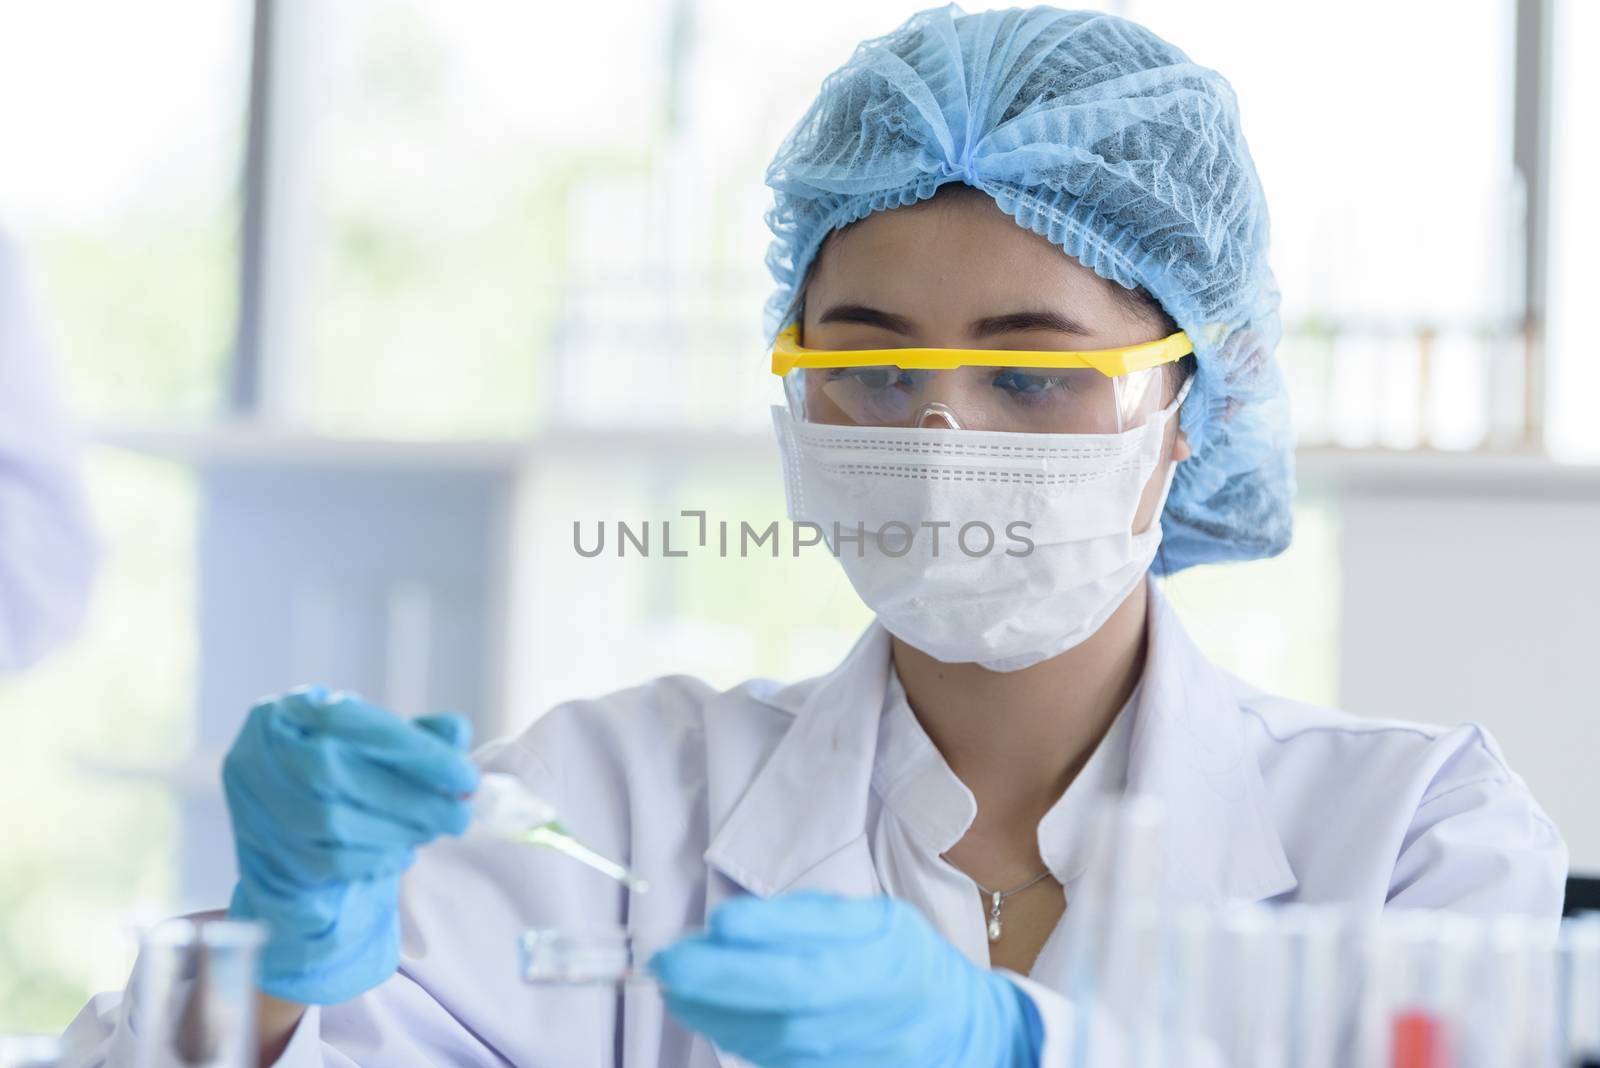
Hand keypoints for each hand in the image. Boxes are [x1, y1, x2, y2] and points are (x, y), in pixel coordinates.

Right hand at [222, 686, 477, 1004]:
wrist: (293, 823)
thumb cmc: (348, 772)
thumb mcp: (380, 744)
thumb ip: (421, 734)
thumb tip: (457, 733)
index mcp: (288, 712)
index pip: (349, 722)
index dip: (412, 749)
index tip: (465, 775)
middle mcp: (259, 754)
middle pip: (337, 775)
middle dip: (412, 799)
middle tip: (460, 814)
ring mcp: (253, 805)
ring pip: (331, 823)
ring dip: (397, 831)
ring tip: (433, 830)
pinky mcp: (261, 854)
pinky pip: (325, 862)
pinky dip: (375, 859)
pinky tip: (402, 852)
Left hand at [650, 892, 1041, 1067]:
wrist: (953, 1030)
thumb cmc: (905, 962)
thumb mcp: (874, 918)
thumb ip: (803, 918)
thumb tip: (728, 925)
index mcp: (873, 960)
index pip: (803, 953)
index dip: (753, 940)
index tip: (713, 923)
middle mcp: (856, 1012)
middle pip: (774, 1000)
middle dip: (710, 980)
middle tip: (665, 961)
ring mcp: (839, 1054)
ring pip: (761, 1037)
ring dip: (707, 1011)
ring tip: (675, 983)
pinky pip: (767, 1058)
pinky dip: (729, 1033)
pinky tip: (706, 1010)